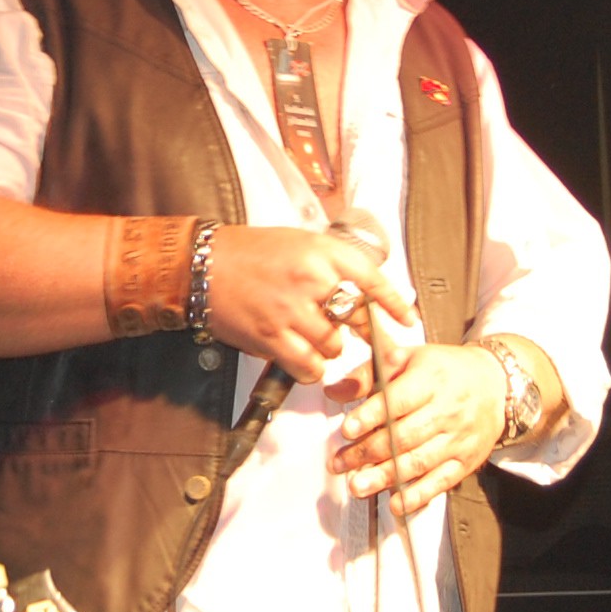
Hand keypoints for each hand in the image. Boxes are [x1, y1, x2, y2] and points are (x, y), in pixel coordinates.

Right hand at [201, 225, 418, 385]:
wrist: (202, 264)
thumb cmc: (249, 252)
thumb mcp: (299, 243)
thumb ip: (330, 265)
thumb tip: (362, 292)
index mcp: (321, 252)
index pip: (372, 280)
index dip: (395, 303)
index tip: (408, 320)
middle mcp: (311, 280)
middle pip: (356, 317)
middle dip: (364, 333)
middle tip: (365, 341)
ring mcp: (291, 311)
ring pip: (334, 346)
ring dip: (329, 349)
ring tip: (311, 338)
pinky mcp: (271, 337)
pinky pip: (308, 366)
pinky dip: (310, 368)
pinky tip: (301, 357)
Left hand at [327, 340, 505, 517]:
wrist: (494, 382)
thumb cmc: (441, 370)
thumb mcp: (406, 358)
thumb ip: (367, 374)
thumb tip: (334, 392)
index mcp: (430, 378)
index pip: (397, 400)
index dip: (371, 416)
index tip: (347, 430)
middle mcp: (448, 409)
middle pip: (404, 436)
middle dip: (368, 453)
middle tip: (340, 464)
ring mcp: (459, 437)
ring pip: (419, 461)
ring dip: (386, 477)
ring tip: (358, 486)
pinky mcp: (467, 460)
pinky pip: (442, 481)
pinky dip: (418, 495)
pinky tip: (397, 504)